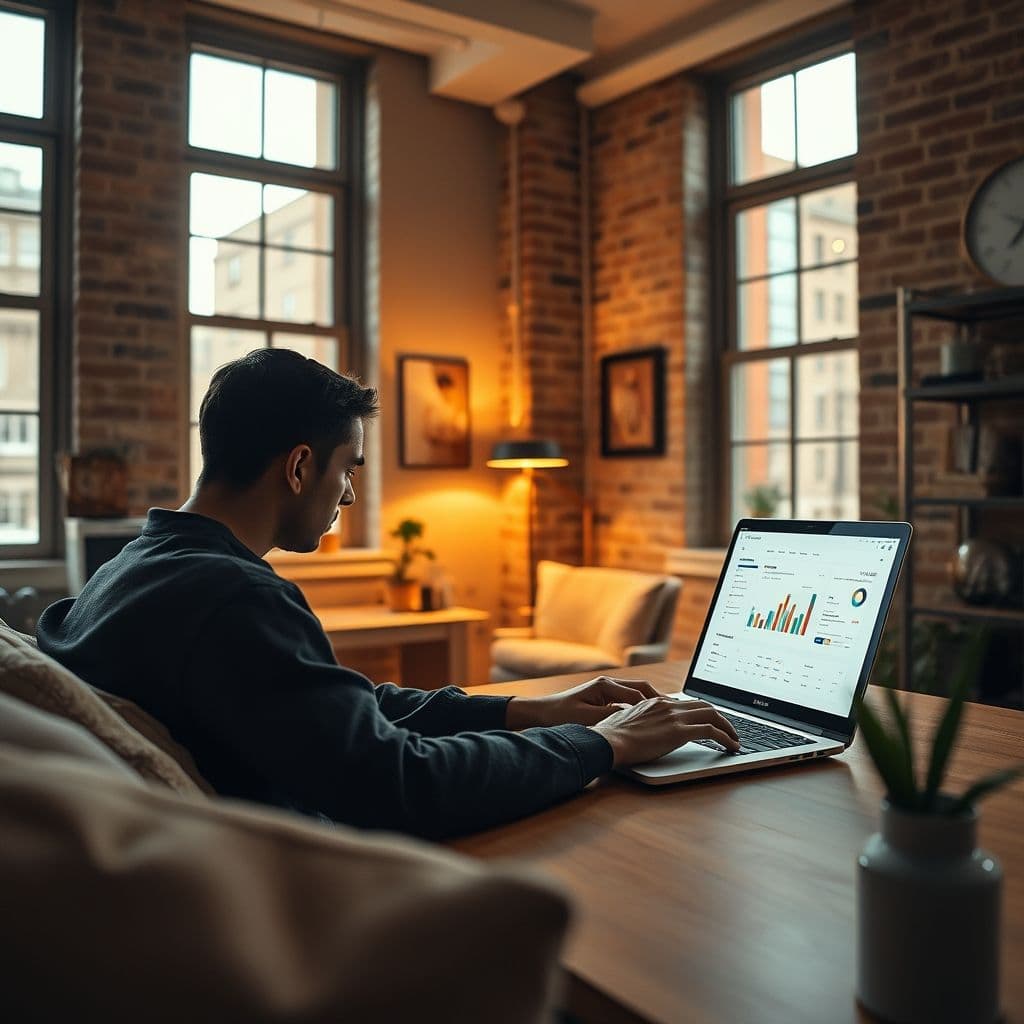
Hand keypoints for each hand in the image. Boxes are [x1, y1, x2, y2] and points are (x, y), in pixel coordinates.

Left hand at [505, 675, 661, 728]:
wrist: (538, 713)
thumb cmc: (558, 715)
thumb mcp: (586, 719)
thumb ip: (610, 718)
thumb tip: (632, 719)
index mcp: (605, 686)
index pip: (639, 694)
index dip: (656, 705)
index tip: (671, 714)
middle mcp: (607, 684)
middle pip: (642, 690)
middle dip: (660, 700)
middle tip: (676, 712)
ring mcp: (605, 690)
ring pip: (636, 695)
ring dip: (651, 704)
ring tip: (668, 716)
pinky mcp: (601, 699)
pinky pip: (627, 701)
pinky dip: (639, 709)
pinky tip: (646, 721)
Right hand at [589, 698, 739, 766]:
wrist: (607, 741)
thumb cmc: (611, 737)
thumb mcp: (627, 722)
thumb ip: (641, 721)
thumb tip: (643, 729)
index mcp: (656, 702)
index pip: (687, 703)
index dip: (703, 712)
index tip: (710, 722)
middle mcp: (667, 705)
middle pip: (704, 706)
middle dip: (721, 718)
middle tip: (729, 730)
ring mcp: (674, 717)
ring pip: (712, 715)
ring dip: (728, 727)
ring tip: (735, 740)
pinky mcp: (678, 732)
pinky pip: (711, 732)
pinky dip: (726, 738)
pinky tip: (731, 747)